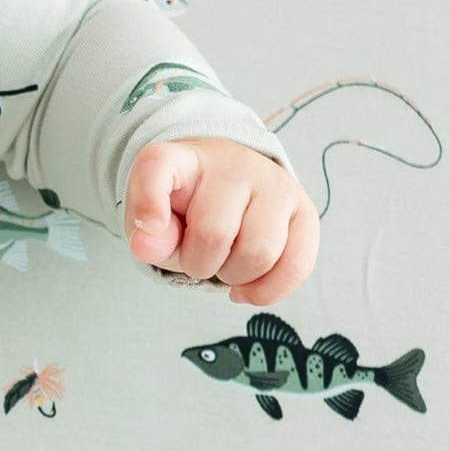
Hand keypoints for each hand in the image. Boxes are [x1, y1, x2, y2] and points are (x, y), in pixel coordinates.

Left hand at [125, 139, 318, 307]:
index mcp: (182, 159)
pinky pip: (297, 264)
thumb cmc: (186, 210)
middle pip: (214, 234)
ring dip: (235, 277)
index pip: (159, 167)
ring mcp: (275, 183)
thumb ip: (147, 236)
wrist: (230, 190)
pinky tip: (247, 288)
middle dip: (198, 264)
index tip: (151, 226)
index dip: (149, 199)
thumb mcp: (154, 223)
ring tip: (225, 265)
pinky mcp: (305, 210)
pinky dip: (268, 291)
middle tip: (197, 257)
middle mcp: (233, 163)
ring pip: (260, 253)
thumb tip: (145, 245)